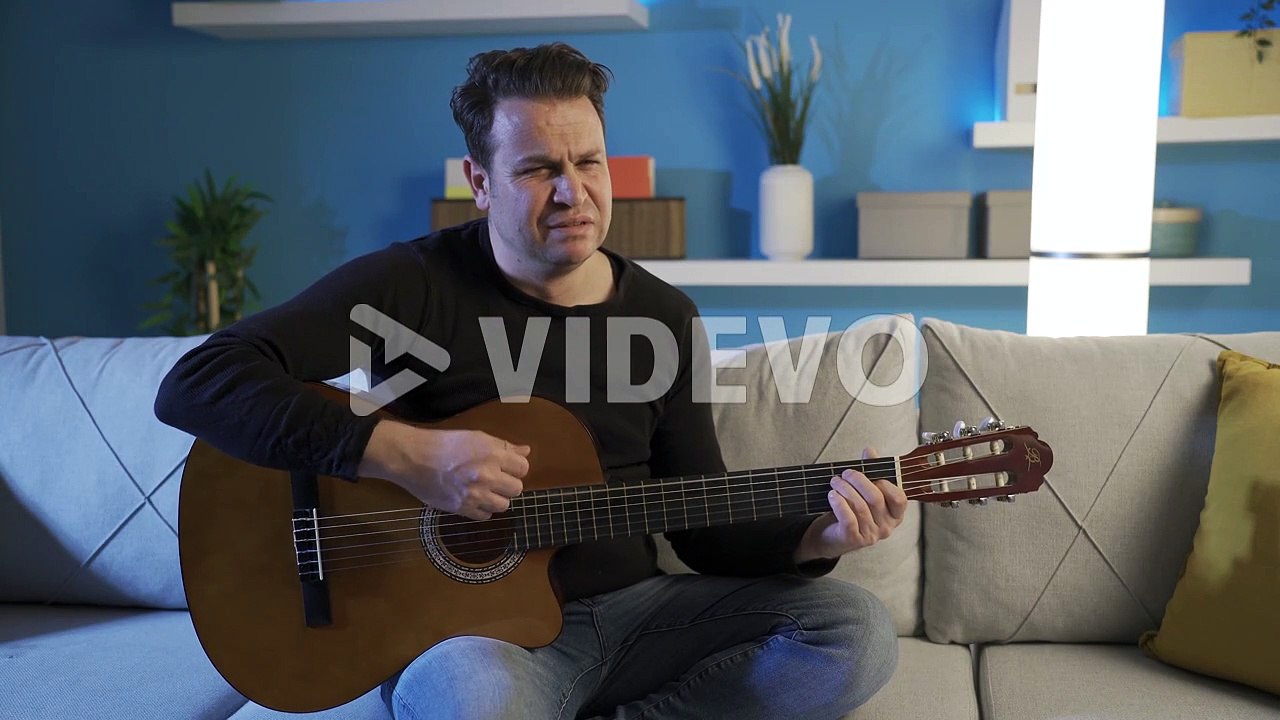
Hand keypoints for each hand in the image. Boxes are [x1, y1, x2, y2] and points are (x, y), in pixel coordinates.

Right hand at [358, 420, 530, 519]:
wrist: (413, 458)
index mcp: (493, 455)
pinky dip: (482, 510)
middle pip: (516, 489)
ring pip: (503, 505)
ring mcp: (475, 495)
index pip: (523, 468)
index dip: (516, 468)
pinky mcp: (462, 509)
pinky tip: (474, 499)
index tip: (507, 467)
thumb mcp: (476, 437)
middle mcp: (487, 476)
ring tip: (485, 490)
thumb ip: (503, 446)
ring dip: (497, 498)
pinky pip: (485, 516)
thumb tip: (526, 451)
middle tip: (496, 479)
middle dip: (508, 484)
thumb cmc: (444, 443)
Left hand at [795, 448, 908, 562]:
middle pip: (875, 498)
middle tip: (846, 473)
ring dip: (845, 489)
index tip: (871, 474)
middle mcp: (886, 527)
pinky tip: (832, 495)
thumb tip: (870, 451)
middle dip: (859, 480)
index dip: (886, 484)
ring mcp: (870, 535)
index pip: (899, 499)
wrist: (831, 535)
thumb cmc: (851, 510)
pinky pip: (848, 518)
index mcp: (895, 514)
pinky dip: (838, 503)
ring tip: (835, 481)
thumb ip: (870, 471)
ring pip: (859, 506)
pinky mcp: (853, 539)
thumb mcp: (863, 491)